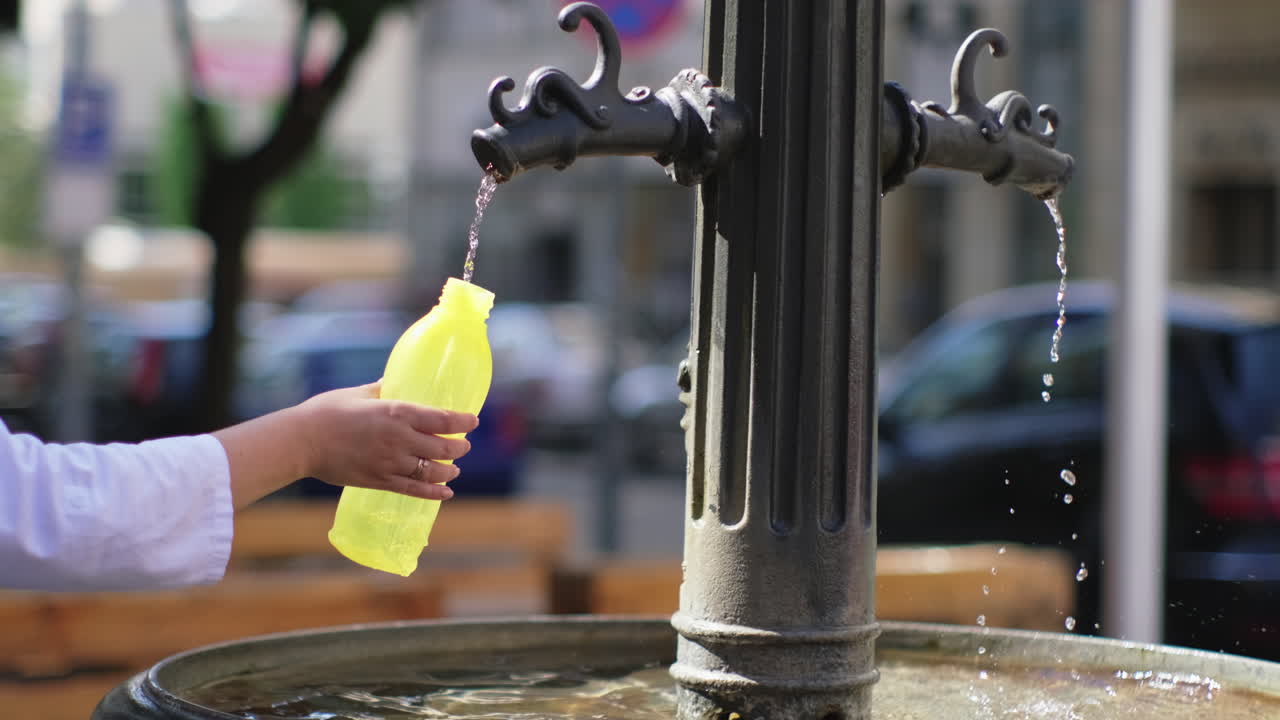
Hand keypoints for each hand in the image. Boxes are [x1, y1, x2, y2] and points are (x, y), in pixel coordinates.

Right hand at [296, 382, 478, 500]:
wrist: (301, 441)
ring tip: (454, 469)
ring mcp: (391, 463)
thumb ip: (381, 390)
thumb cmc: (326, 411)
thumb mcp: (359, 394)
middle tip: (463, 446)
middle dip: (459, 448)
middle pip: (443, 447)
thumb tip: (392, 384)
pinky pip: (414, 490)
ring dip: (449, 471)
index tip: (473, 421)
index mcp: (397, 412)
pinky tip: (445, 493)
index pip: (442, 419)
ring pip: (432, 471)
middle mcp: (400, 439)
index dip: (463, 421)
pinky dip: (433, 493)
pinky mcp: (380, 481)